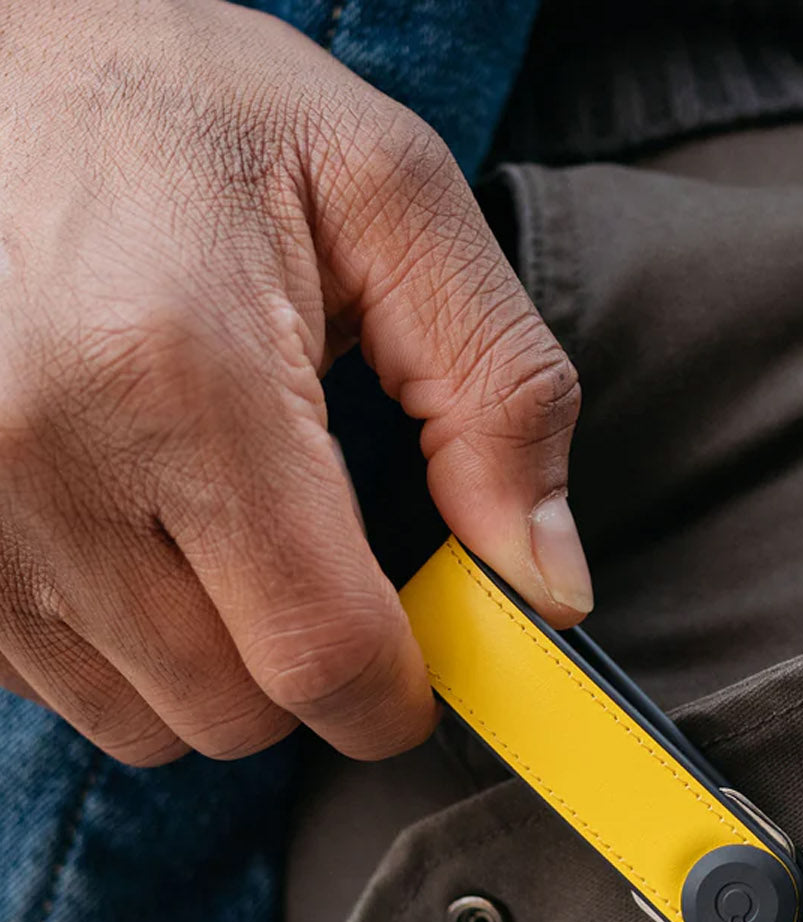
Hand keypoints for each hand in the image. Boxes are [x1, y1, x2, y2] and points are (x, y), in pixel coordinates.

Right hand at [0, 0, 587, 763]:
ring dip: (208, 663)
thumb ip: (501, 393)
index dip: (394, 693)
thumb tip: (548, 585)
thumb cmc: (187, 115)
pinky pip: (50, 685)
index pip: (319, 652)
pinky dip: (114, 644)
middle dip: (306, 669)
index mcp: (182, 370)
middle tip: (311, 553)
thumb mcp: (387, 199)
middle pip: (233, 711)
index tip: (415, 664)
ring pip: (140, 720)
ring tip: (204, 517)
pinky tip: (123, 524)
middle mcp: (42, 458)